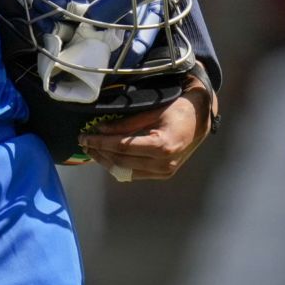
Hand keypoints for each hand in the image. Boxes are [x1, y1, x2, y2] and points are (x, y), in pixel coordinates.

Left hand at [80, 89, 210, 179]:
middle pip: (121, 161)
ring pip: (125, 171)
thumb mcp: (152, 110)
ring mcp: (164, 172)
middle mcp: (163, 164)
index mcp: (163, 146)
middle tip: (84, 141)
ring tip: (92, 149)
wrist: (200, 119)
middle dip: (99, 151)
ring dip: (106, 161)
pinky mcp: (162, 175)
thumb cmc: (178, 109)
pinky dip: (118, 165)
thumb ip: (127, 122)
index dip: (100, 142)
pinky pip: (134, 173)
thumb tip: (100, 129)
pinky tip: (107, 156)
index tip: (84, 136)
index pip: (122, 146)